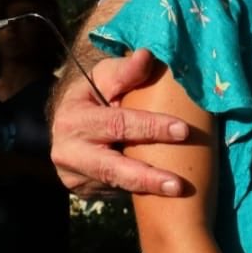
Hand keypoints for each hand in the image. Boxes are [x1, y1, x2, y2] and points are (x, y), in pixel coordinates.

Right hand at [51, 49, 190, 196]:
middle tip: (179, 184)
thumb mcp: (105, 77)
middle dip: (147, 176)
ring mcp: (73, 176)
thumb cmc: (95, 93)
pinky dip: (140, 193)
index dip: (151, 127)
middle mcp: (68, 151)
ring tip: (179, 192)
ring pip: (115, 185)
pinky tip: (164, 196)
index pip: (118, 123)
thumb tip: (147, 56)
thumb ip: (126, 72)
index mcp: (73, 118)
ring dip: (147, 190)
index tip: (183, 131)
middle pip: (112, 167)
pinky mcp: (83, 191)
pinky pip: (115, 192)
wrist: (70, 123)